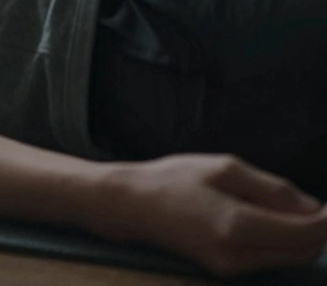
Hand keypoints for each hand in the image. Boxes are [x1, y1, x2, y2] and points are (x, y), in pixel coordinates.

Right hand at [94, 154, 326, 278]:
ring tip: (280, 206)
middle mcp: (238, 255)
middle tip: (311, 203)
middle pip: (304, 250)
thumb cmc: (173, 180)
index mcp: (238, 227)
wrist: (131, 205)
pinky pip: (270, 258)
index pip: (307, 232)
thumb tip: (314, 208)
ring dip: (298, 235)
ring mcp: (231, 267)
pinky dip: (279, 241)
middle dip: (316, 228)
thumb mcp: (225, 169)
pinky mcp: (225, 269)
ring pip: (290, 257)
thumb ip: (274, 189)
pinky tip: (264, 218)